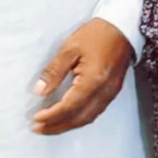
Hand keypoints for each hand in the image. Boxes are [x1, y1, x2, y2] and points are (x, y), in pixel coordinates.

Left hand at [32, 19, 133, 134]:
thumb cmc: (96, 35)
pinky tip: (69, 118)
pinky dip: (80, 119)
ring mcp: (111, 93)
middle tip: (38, 129)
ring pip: (88, 118)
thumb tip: (40, 91)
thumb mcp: (69, 48)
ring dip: (68, 125)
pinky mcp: (113, 92)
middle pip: (79, 117)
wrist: (123, 28)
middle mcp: (104, 91)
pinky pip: (96, 112)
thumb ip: (54, 71)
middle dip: (57, 126)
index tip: (35, 118)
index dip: (51, 115)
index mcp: (93, 80)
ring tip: (49, 127)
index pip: (69, 106)